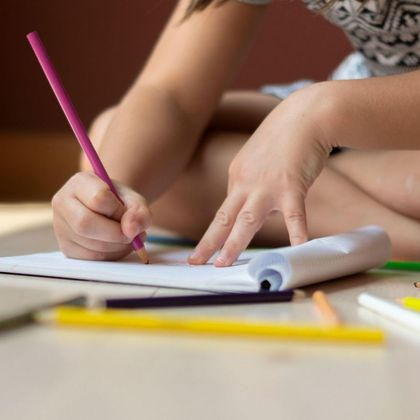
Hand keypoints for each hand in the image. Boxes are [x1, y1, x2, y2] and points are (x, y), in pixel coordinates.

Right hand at [52, 172, 151, 259]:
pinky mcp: (66, 247)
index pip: (98, 198)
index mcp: (80, 182)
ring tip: (128, 238)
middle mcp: (63, 202)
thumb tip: (131, 231)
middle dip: (116, 234)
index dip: (118, 211)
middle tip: (132, 235)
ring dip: (117, 246)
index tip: (127, 213)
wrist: (108, 209)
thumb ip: (139, 212)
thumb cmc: (120, 202)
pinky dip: (111, 255)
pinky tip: (118, 246)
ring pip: (88, 244)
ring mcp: (60, 227)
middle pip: (85, 224)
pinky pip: (90, 257)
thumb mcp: (135, 200)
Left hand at [188, 83, 334, 265]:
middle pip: (224, 218)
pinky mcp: (291, 185)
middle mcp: (246, 182)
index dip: (215, 232)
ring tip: (223, 263)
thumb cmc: (284, 137)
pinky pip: (293, 212)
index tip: (205, 249)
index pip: (225, 210)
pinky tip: (299, 245)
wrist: (305, 114)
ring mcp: (267, 185)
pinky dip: (296, 230)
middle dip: (208, 243)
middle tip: (194, 262)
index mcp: (237, 176)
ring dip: (234, 244)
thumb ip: (252, 181)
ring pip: (247, 220)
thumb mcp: (257, 158)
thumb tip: (252, 204)